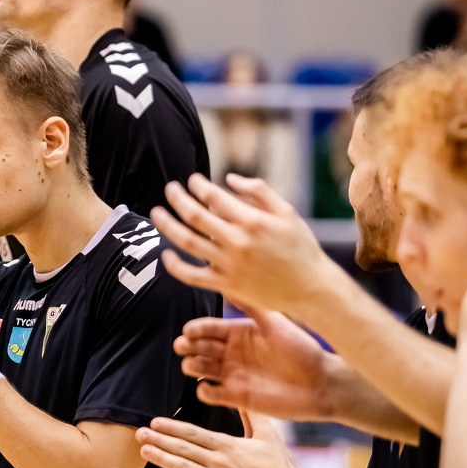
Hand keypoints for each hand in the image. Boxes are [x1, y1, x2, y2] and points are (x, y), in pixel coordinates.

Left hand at [137, 411, 296, 467]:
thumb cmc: (277, 466)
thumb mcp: (266, 435)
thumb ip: (252, 415)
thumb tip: (244, 393)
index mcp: (228, 445)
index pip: (194, 434)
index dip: (173, 427)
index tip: (155, 422)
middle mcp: (220, 462)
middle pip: (184, 449)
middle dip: (160, 440)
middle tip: (140, 432)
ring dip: (162, 460)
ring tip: (145, 452)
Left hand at [150, 173, 334, 318]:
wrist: (310, 289)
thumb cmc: (300, 247)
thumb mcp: (287, 212)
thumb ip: (258, 191)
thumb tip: (228, 178)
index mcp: (252, 221)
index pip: (213, 197)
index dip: (198, 185)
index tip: (192, 180)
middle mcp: (237, 242)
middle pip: (195, 216)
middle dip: (177, 198)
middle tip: (169, 189)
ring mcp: (229, 265)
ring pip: (187, 243)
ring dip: (167, 226)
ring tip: (156, 213)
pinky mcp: (225, 285)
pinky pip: (191, 276)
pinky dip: (174, 265)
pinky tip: (165, 253)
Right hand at [176, 307, 336, 420]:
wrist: (320, 383)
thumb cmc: (303, 351)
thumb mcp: (276, 323)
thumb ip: (252, 306)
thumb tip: (231, 285)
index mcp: (240, 333)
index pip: (209, 328)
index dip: (196, 329)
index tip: (189, 330)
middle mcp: (233, 353)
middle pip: (200, 347)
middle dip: (189, 346)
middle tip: (184, 346)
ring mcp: (233, 374)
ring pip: (200, 369)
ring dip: (192, 366)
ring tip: (193, 364)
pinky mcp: (236, 396)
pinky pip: (210, 394)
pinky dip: (204, 391)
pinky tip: (209, 386)